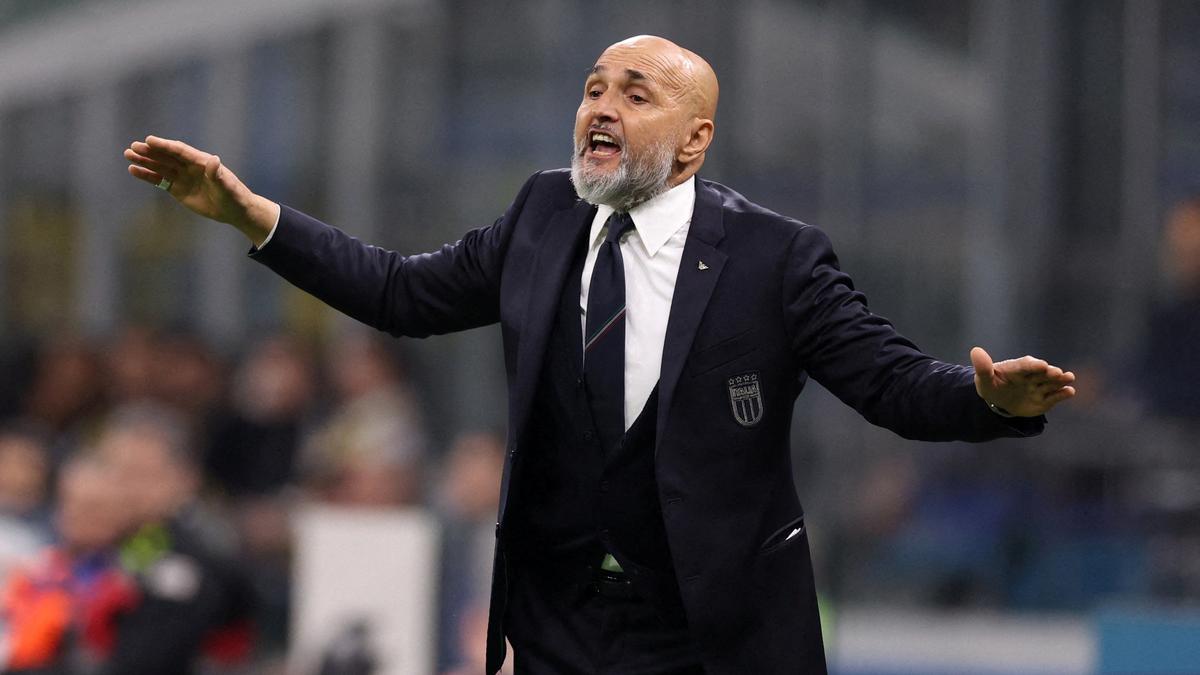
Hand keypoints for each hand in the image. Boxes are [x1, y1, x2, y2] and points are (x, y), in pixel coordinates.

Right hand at [124, 136, 278, 245]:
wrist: (235, 210)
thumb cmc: (234, 196)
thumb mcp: (227, 186)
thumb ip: (218, 175)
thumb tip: (214, 160)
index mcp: (201, 162)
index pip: (180, 151)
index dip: (165, 146)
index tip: (149, 140)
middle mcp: (190, 167)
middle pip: (167, 156)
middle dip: (150, 152)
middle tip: (133, 147)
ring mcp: (183, 177)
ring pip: (160, 167)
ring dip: (145, 161)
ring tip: (128, 155)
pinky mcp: (178, 189)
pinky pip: (160, 180)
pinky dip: (147, 176)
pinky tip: (133, 170)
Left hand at [970, 346, 1075, 416]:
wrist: (999, 401)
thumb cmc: (991, 385)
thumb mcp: (984, 379)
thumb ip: (983, 367)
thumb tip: (976, 350)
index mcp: (1016, 369)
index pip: (1025, 366)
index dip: (1033, 365)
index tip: (1041, 365)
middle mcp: (1031, 376)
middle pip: (1042, 373)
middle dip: (1050, 373)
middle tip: (1057, 372)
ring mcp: (1039, 387)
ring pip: (1051, 383)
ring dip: (1061, 381)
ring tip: (1069, 377)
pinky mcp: (1045, 399)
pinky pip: (1054, 397)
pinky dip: (1062, 394)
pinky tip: (1070, 391)